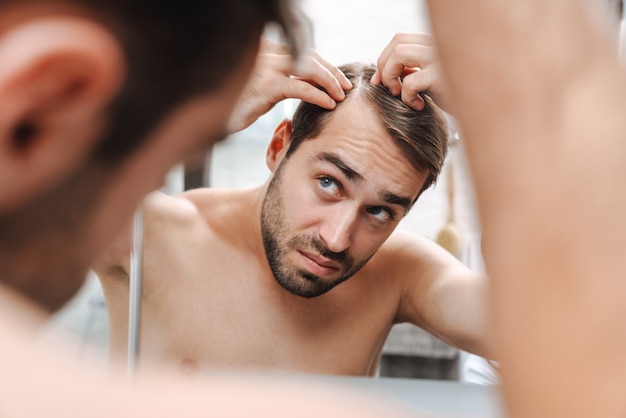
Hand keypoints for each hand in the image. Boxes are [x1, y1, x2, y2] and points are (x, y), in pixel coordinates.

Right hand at [227, 38, 351, 132]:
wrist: (213, 117)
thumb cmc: (237, 104)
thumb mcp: (258, 83)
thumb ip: (278, 75)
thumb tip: (305, 79)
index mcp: (263, 47)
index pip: (301, 49)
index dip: (323, 63)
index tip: (336, 77)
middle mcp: (264, 51)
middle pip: (308, 56)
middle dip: (331, 71)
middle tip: (345, 86)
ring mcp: (265, 67)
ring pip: (308, 68)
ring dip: (330, 82)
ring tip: (341, 96)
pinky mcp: (266, 87)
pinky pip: (301, 88)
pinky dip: (319, 96)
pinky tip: (329, 104)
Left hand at [371, 33, 452, 113]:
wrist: (486, 112)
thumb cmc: (460, 99)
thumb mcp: (431, 82)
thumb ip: (413, 72)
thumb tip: (382, 74)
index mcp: (437, 44)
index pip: (400, 39)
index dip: (384, 59)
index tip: (380, 82)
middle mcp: (440, 45)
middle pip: (397, 41)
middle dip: (384, 66)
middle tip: (390, 90)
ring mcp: (442, 58)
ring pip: (399, 53)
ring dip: (391, 76)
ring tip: (401, 95)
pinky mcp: (443, 76)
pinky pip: (410, 80)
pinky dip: (406, 96)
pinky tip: (419, 106)